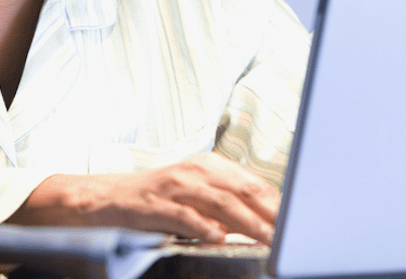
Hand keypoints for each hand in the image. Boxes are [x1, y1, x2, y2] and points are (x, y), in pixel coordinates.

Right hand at [6, 152, 278, 244]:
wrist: (103, 198)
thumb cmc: (154, 200)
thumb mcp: (193, 194)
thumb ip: (227, 203)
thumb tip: (268, 219)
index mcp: (208, 166)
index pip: (253, 184)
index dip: (279, 204)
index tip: (303, 221)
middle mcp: (194, 171)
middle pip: (242, 190)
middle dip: (271, 213)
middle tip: (295, 232)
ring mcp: (174, 185)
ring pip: (219, 202)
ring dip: (247, 222)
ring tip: (269, 239)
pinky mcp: (155, 203)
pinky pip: (183, 214)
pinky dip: (202, 225)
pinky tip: (218, 237)